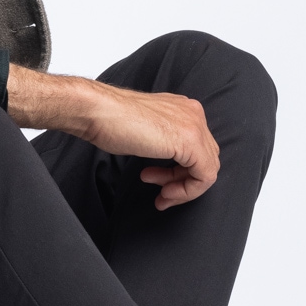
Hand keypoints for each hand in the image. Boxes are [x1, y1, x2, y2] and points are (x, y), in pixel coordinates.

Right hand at [7, 66, 219, 209]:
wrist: (97, 112)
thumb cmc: (111, 120)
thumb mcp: (147, 132)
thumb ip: (164, 141)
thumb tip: (171, 163)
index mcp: (184, 109)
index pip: (198, 148)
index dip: (181, 173)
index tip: (161, 185)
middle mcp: (194, 114)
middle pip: (206, 158)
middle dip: (183, 182)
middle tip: (162, 193)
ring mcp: (194, 125)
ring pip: (208, 168)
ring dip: (184, 189)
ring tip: (162, 196)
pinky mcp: (190, 140)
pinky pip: (204, 175)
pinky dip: (187, 190)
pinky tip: (164, 192)